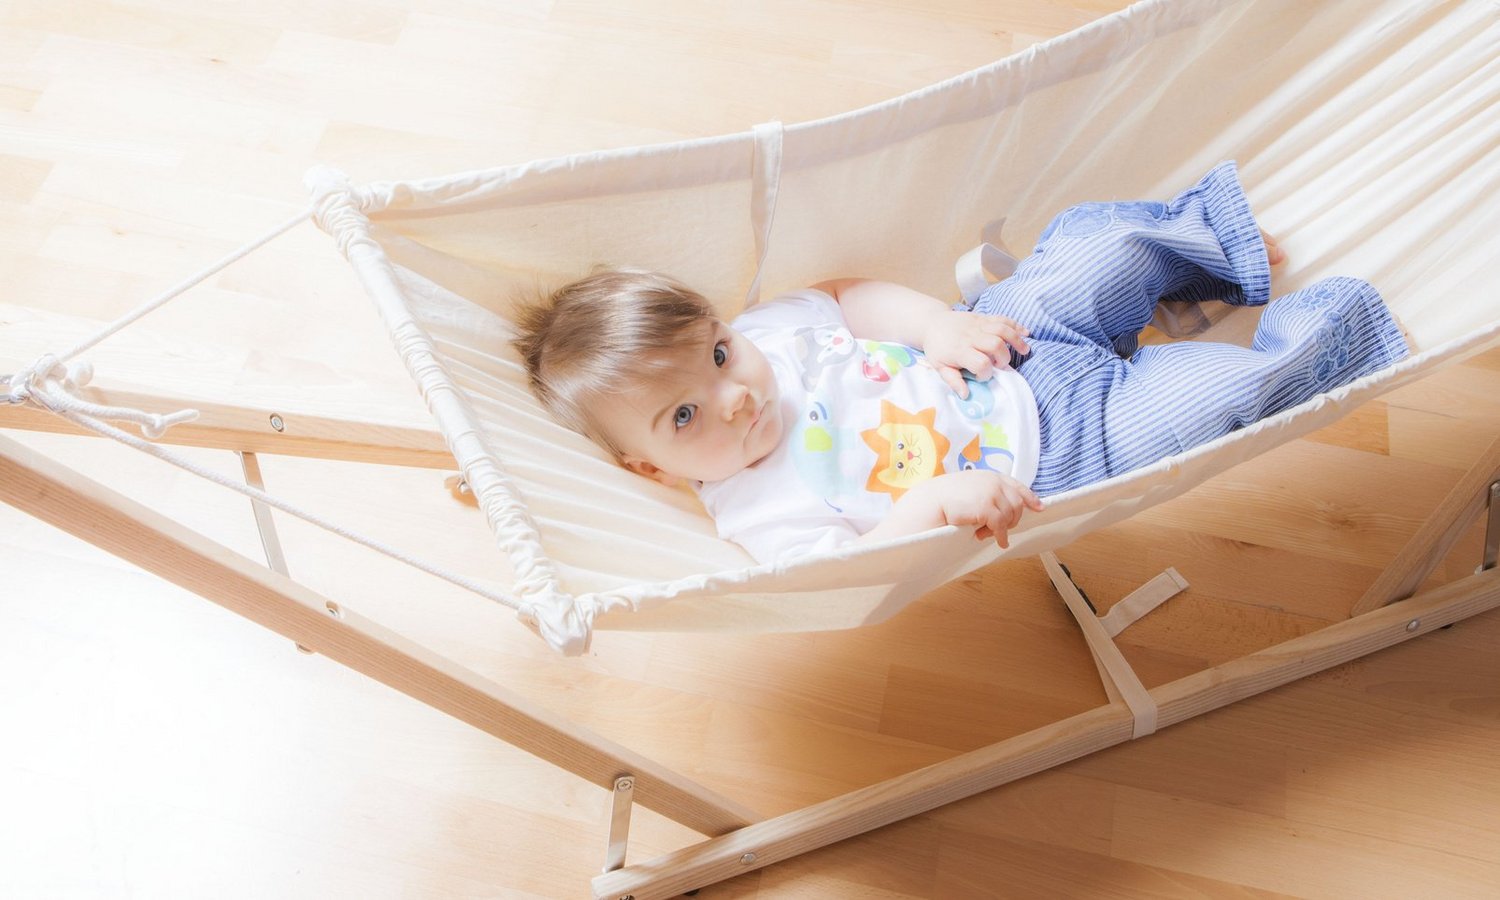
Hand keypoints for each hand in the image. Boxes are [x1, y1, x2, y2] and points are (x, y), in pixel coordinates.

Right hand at [901, 470, 1043, 548]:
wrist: (931, 500)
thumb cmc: (946, 497)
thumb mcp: (971, 488)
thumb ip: (987, 493)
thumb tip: (1002, 510)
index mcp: (991, 476)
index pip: (1017, 486)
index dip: (1030, 497)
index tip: (1038, 507)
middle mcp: (994, 482)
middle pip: (1017, 505)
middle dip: (1012, 520)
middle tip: (998, 530)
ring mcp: (992, 494)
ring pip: (1010, 516)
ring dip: (1001, 529)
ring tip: (984, 534)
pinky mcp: (987, 508)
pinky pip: (1001, 526)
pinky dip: (1000, 536)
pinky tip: (997, 541)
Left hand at [921, 311, 1030, 396]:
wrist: (931, 323)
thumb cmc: (937, 349)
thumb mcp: (939, 367)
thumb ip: (953, 381)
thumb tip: (965, 395)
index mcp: (960, 350)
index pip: (981, 363)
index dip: (985, 373)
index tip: (980, 377)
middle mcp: (971, 336)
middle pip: (996, 344)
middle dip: (1003, 358)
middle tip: (999, 365)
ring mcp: (978, 324)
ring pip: (1002, 329)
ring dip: (1016, 340)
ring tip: (1025, 350)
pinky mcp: (983, 317)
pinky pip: (1002, 318)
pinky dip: (1016, 325)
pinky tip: (1026, 333)